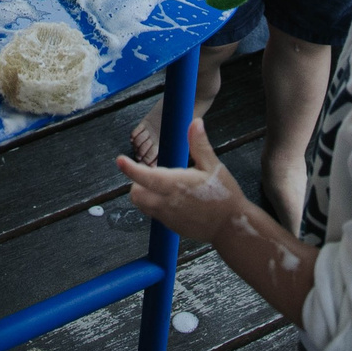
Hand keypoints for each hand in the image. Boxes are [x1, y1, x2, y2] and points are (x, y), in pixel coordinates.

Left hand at [117, 119, 247, 245]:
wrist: (231, 227)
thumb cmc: (224, 195)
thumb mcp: (214, 166)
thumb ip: (200, 145)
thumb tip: (195, 122)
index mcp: (177, 185)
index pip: (145, 177)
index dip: (130, 168)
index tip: (120, 160)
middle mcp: (168, 203)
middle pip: (136, 194)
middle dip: (137, 182)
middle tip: (152, 173)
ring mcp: (168, 217)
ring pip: (142, 206)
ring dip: (144, 194)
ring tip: (161, 185)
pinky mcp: (171, 226)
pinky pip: (154, 214)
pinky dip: (154, 205)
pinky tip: (172, 198)